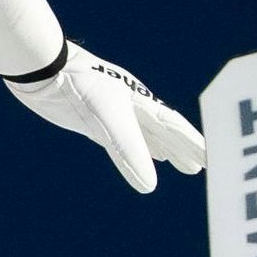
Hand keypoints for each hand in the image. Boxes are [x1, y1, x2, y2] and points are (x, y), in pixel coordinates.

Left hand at [6, 44, 206, 192]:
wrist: (43, 69)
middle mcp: (130, 108)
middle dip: (183, 150)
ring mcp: (111, 113)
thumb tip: (149, 187)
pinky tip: (135, 156)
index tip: (213, 158)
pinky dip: (133, 150)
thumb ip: (129, 152)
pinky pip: (121, 139)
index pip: (175, 127)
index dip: (193, 144)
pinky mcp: (91, 120)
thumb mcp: (108, 121)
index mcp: (140, 103)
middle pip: (164, 132)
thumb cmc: (79, 86)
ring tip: (177, 164)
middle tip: (201, 168)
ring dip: (161, 150)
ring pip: (144, 136)